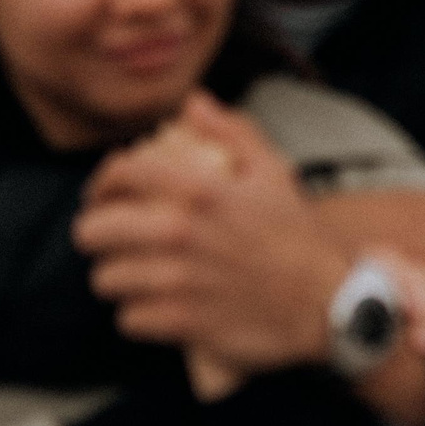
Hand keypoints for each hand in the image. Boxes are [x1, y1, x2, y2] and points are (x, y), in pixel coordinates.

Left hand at [76, 93, 355, 375]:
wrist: (330, 302)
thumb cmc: (299, 235)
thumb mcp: (274, 172)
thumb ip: (230, 131)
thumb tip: (192, 103)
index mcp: (200, 189)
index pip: (120, 175)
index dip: (102, 183)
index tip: (105, 194)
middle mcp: (181, 233)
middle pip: (94, 231)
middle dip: (97, 233)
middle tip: (111, 240)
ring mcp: (179, 281)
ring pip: (106, 278)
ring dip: (116, 277)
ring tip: (133, 275)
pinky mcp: (183, 323)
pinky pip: (128, 318)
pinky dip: (137, 314)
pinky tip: (153, 307)